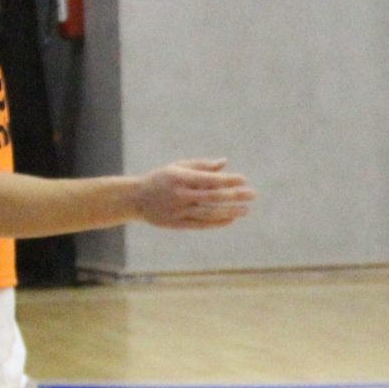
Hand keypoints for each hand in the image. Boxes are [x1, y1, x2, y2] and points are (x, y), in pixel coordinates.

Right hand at [134, 159, 253, 229]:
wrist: (135, 199)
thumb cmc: (160, 179)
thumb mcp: (177, 167)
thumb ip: (201, 166)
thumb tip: (224, 163)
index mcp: (180, 178)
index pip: (209, 180)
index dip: (228, 180)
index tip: (244, 179)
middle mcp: (180, 195)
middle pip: (213, 197)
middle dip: (234, 196)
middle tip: (252, 195)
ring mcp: (179, 211)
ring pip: (209, 213)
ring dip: (229, 211)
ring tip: (246, 210)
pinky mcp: (177, 224)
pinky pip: (201, 224)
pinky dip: (217, 222)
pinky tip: (231, 219)